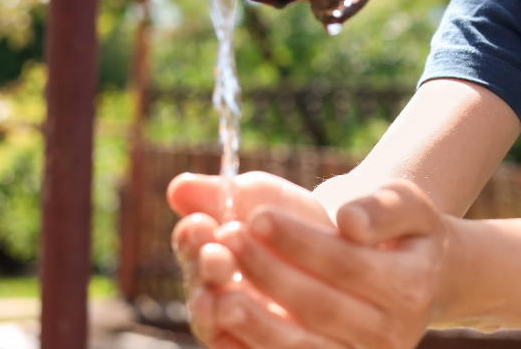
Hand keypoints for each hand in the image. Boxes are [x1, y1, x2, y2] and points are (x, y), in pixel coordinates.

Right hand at [168, 172, 335, 345]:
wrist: (341, 247)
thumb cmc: (292, 219)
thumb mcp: (260, 197)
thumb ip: (219, 193)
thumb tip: (179, 186)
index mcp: (207, 254)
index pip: (190, 248)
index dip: (190, 239)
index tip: (200, 225)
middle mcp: (217, 293)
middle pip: (200, 289)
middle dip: (205, 272)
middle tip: (217, 257)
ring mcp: (240, 323)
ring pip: (221, 325)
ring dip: (223, 312)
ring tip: (230, 299)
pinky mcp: (266, 344)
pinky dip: (248, 342)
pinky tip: (256, 328)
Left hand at [215, 180, 454, 348]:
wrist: (418, 279)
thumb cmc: (405, 233)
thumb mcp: (407, 205)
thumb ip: (383, 208)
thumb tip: (349, 220)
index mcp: (412, 286)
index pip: (346, 264)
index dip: (299, 242)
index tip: (257, 216)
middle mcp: (390, 333)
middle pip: (319, 307)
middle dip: (268, 273)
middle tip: (226, 238)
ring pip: (300, 348)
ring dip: (253, 321)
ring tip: (215, 289)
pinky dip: (250, 346)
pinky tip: (220, 321)